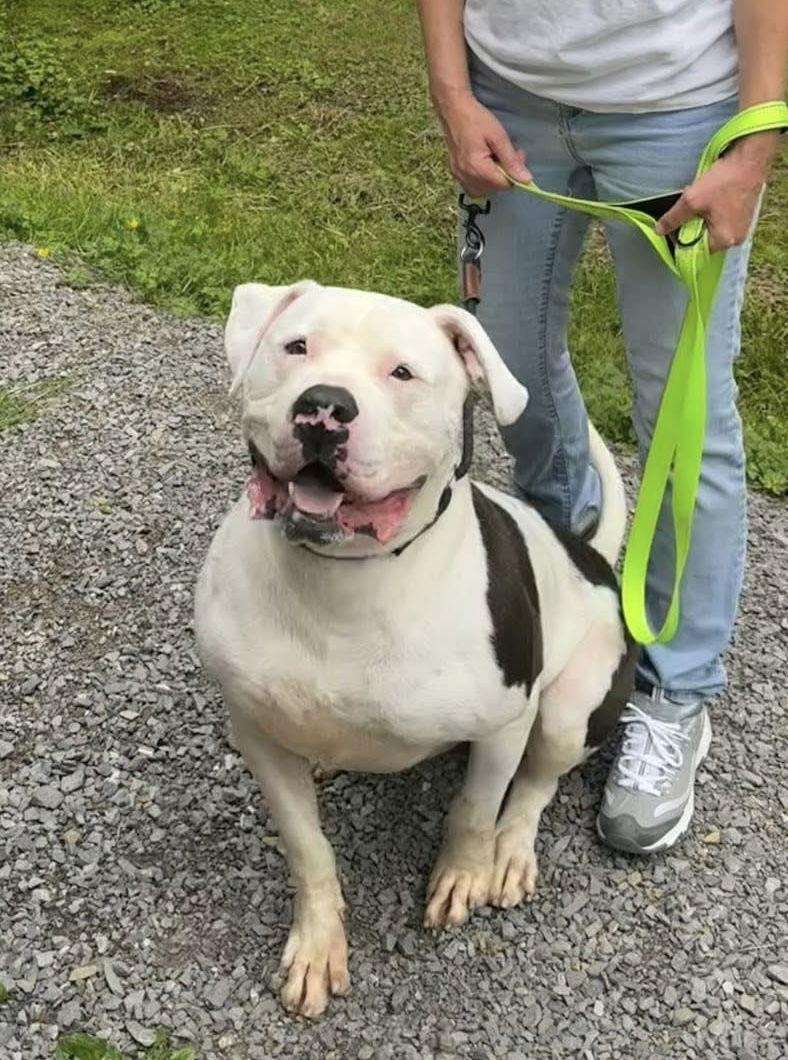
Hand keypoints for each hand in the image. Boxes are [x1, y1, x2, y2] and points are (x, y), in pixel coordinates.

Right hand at [435, 90, 531, 195]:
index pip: (504, 185)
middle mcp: (467, 177)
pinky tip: (484, 164)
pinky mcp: (455, 173)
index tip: (517, 154)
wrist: (453, 110)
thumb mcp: (498, 137)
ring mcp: (459, 176)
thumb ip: (511, 161)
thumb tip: (526, 180)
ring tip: (494, 159)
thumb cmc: (476, 119)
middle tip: (506, 153)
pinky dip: (481, 180)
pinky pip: (472, 186)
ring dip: (493, 178)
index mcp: (478, 169)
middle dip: (504, 174)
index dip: (514, 172)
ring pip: (483, 190)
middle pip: (494, 188)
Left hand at [655, 133, 775, 251]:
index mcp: (723, 241)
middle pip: (704, 240)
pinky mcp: (743, 216)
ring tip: (703, 201)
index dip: (681, 239)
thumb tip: (659, 231)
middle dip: (693, 226)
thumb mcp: (691, 200)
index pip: (694, 250)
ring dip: (702, 218)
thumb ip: (673, 218)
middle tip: (691, 208)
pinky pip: (722, 220)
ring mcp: (741, 227)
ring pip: (712, 229)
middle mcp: (735, 239)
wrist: (749, 158)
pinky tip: (712, 198)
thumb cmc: (724, 180)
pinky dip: (713, 212)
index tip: (675, 224)